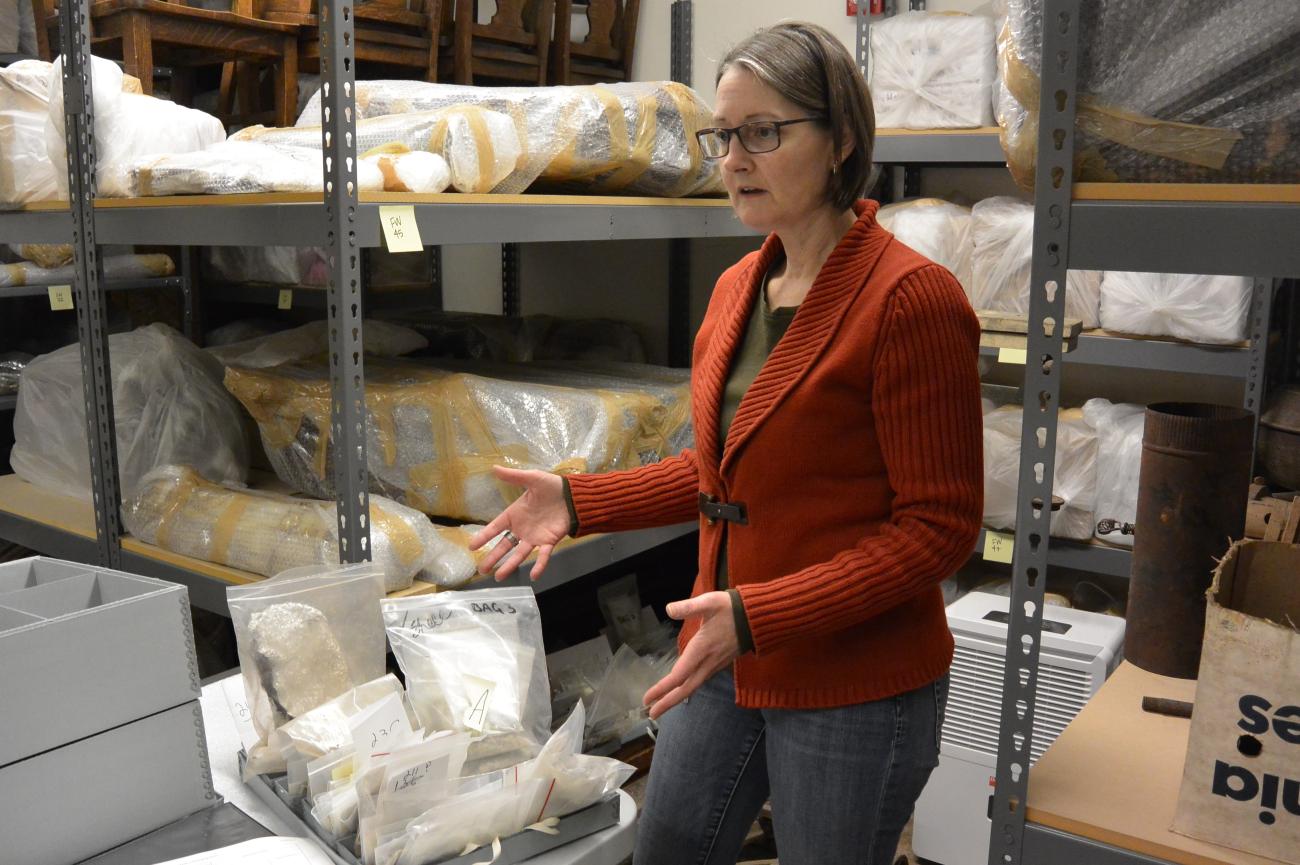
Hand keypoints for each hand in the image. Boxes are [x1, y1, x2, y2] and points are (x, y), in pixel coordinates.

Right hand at [469, 466, 570, 579]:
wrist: (573, 495)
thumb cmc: (552, 487)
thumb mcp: (532, 478)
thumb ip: (514, 476)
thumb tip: (494, 467)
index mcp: (515, 514)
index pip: (495, 528)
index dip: (484, 536)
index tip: (471, 546)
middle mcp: (522, 529)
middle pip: (504, 546)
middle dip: (493, 557)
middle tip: (482, 570)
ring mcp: (535, 537)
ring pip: (520, 554)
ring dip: (510, 565)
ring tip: (499, 577)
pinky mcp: (549, 541)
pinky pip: (543, 556)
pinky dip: (539, 565)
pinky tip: (534, 575)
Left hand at [643, 592, 739, 719]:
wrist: (760, 618)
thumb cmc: (733, 608)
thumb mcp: (710, 602)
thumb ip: (689, 606)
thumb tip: (668, 609)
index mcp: (702, 649)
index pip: (679, 675)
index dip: (662, 689)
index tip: (647, 700)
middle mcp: (708, 661)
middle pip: (686, 688)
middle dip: (668, 702)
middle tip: (652, 714)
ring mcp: (716, 664)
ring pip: (694, 685)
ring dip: (677, 697)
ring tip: (663, 704)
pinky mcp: (721, 662)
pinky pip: (701, 680)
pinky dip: (688, 687)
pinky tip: (683, 687)